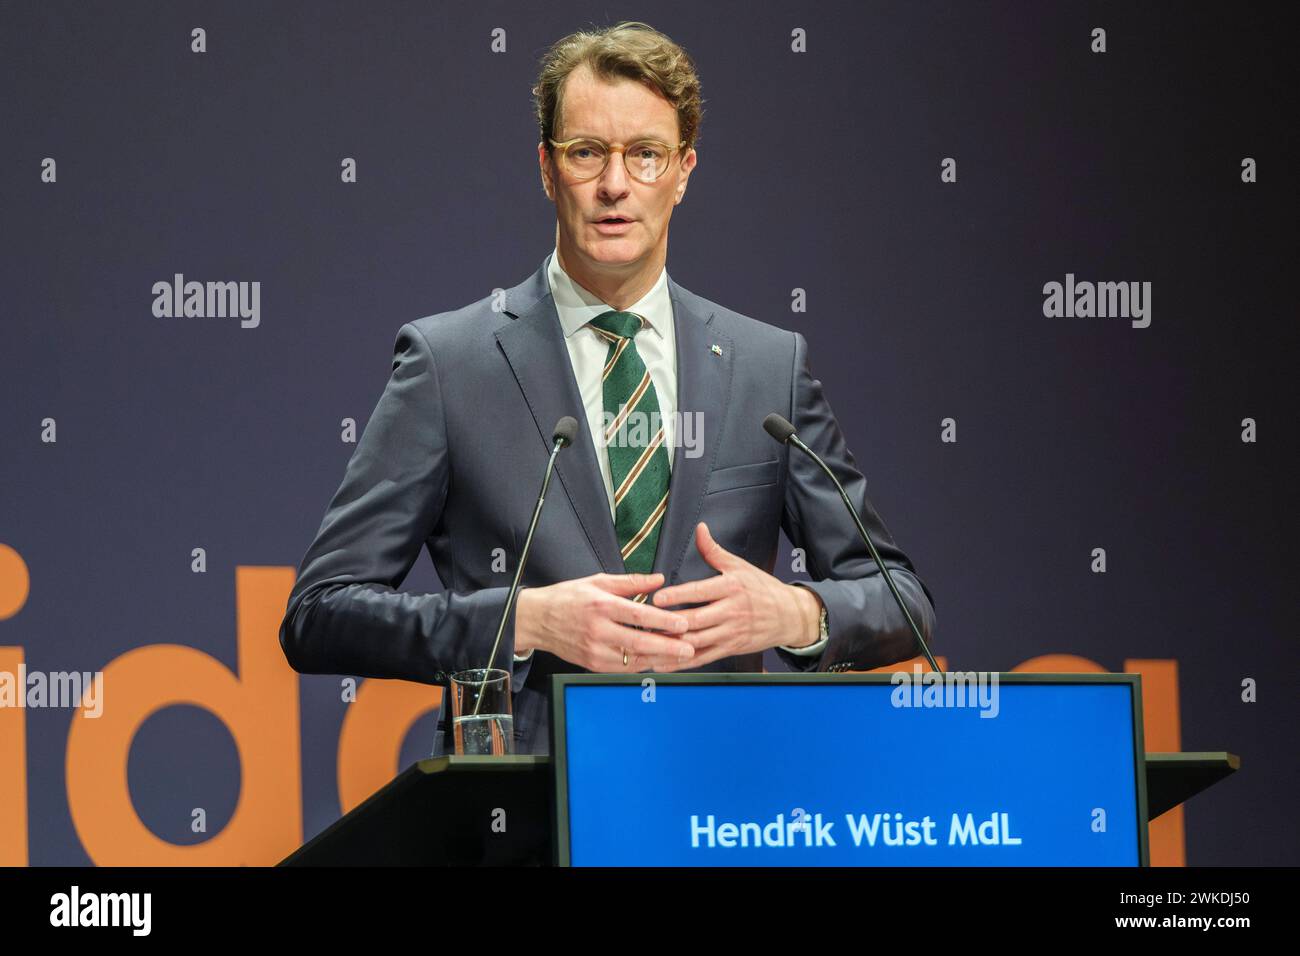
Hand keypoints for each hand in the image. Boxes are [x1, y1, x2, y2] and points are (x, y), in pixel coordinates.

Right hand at [514, 572, 696, 671]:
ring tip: (681, 657)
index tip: (683, 624)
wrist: (537, 619)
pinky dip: (642, 666)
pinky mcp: (592, 664)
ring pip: (633, 660)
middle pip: (639, 643)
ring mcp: (594, 651)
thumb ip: (631, 582)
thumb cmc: (568, 598)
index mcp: (601, 606)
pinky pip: (623, 669)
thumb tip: (658, 580)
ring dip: (659, 660)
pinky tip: (658, 662)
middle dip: (668, 647)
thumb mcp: (598, 581)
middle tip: (690, 648)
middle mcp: (598, 630)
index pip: (639, 616)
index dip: (663, 621)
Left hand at [649, 522, 822, 671]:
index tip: (658, 598)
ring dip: (672, 645)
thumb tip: (700, 529)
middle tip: (646, 624)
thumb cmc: (763, 589)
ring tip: (649, 643)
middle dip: (669, 624)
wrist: (790, 615)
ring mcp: (731, 632)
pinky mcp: (731, 648)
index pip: (700, 592)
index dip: (677, 596)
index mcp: (731, 588)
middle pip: (696, 620)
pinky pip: (703, 657)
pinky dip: (683, 662)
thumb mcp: (740, 566)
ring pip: (697, 642)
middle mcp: (731, 611)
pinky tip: (665, 662)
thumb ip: (714, 550)